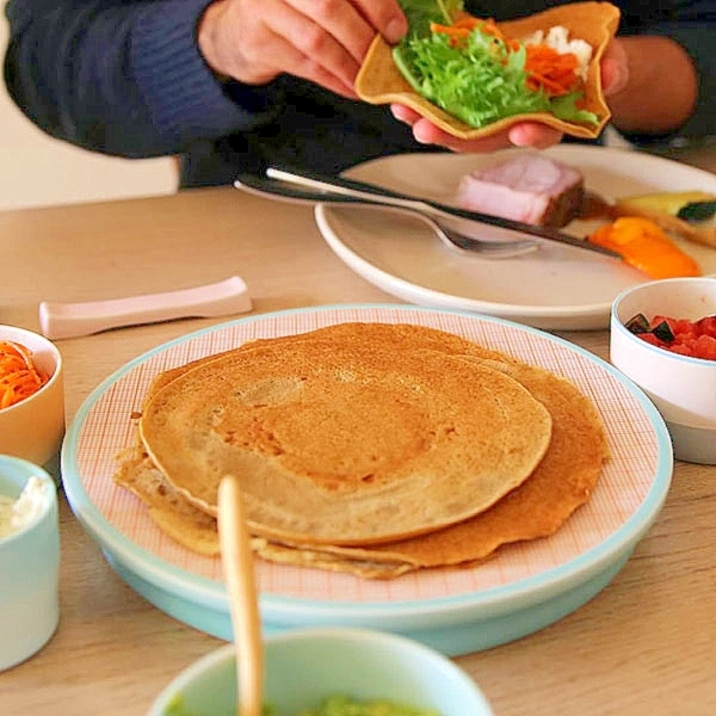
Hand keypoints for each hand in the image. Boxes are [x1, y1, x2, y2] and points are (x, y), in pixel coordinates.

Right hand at [198, 0, 406, 98]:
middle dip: (365, 37)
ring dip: (351, 66)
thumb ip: (354, 2)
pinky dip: (336, 80)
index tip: (397, 30)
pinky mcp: (259, 41)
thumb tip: (396, 27)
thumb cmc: (293, 8)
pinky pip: (307, 66)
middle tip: (387, 58)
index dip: (376, 5)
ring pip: (318, 41)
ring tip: (372, 81)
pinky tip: (354, 88)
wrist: (239, 28)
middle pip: (330, 5)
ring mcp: (264, 7)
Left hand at [388, 37, 630, 152]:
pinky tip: (406, 96)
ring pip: (461, 125)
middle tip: (429, 131)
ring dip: (432, 121)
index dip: (531, 134)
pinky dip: (427, 100)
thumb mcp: (609, 64)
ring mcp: (495, 111)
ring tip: (406, 114)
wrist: (582, 59)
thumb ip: (611, 69)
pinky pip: (450, 102)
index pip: (538, 132)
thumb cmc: (593, 67)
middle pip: (486, 137)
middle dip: (456, 136)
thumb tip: (611, 74)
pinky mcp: (478, 94)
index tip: (522, 132)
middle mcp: (516, 122)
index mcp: (548, 121)